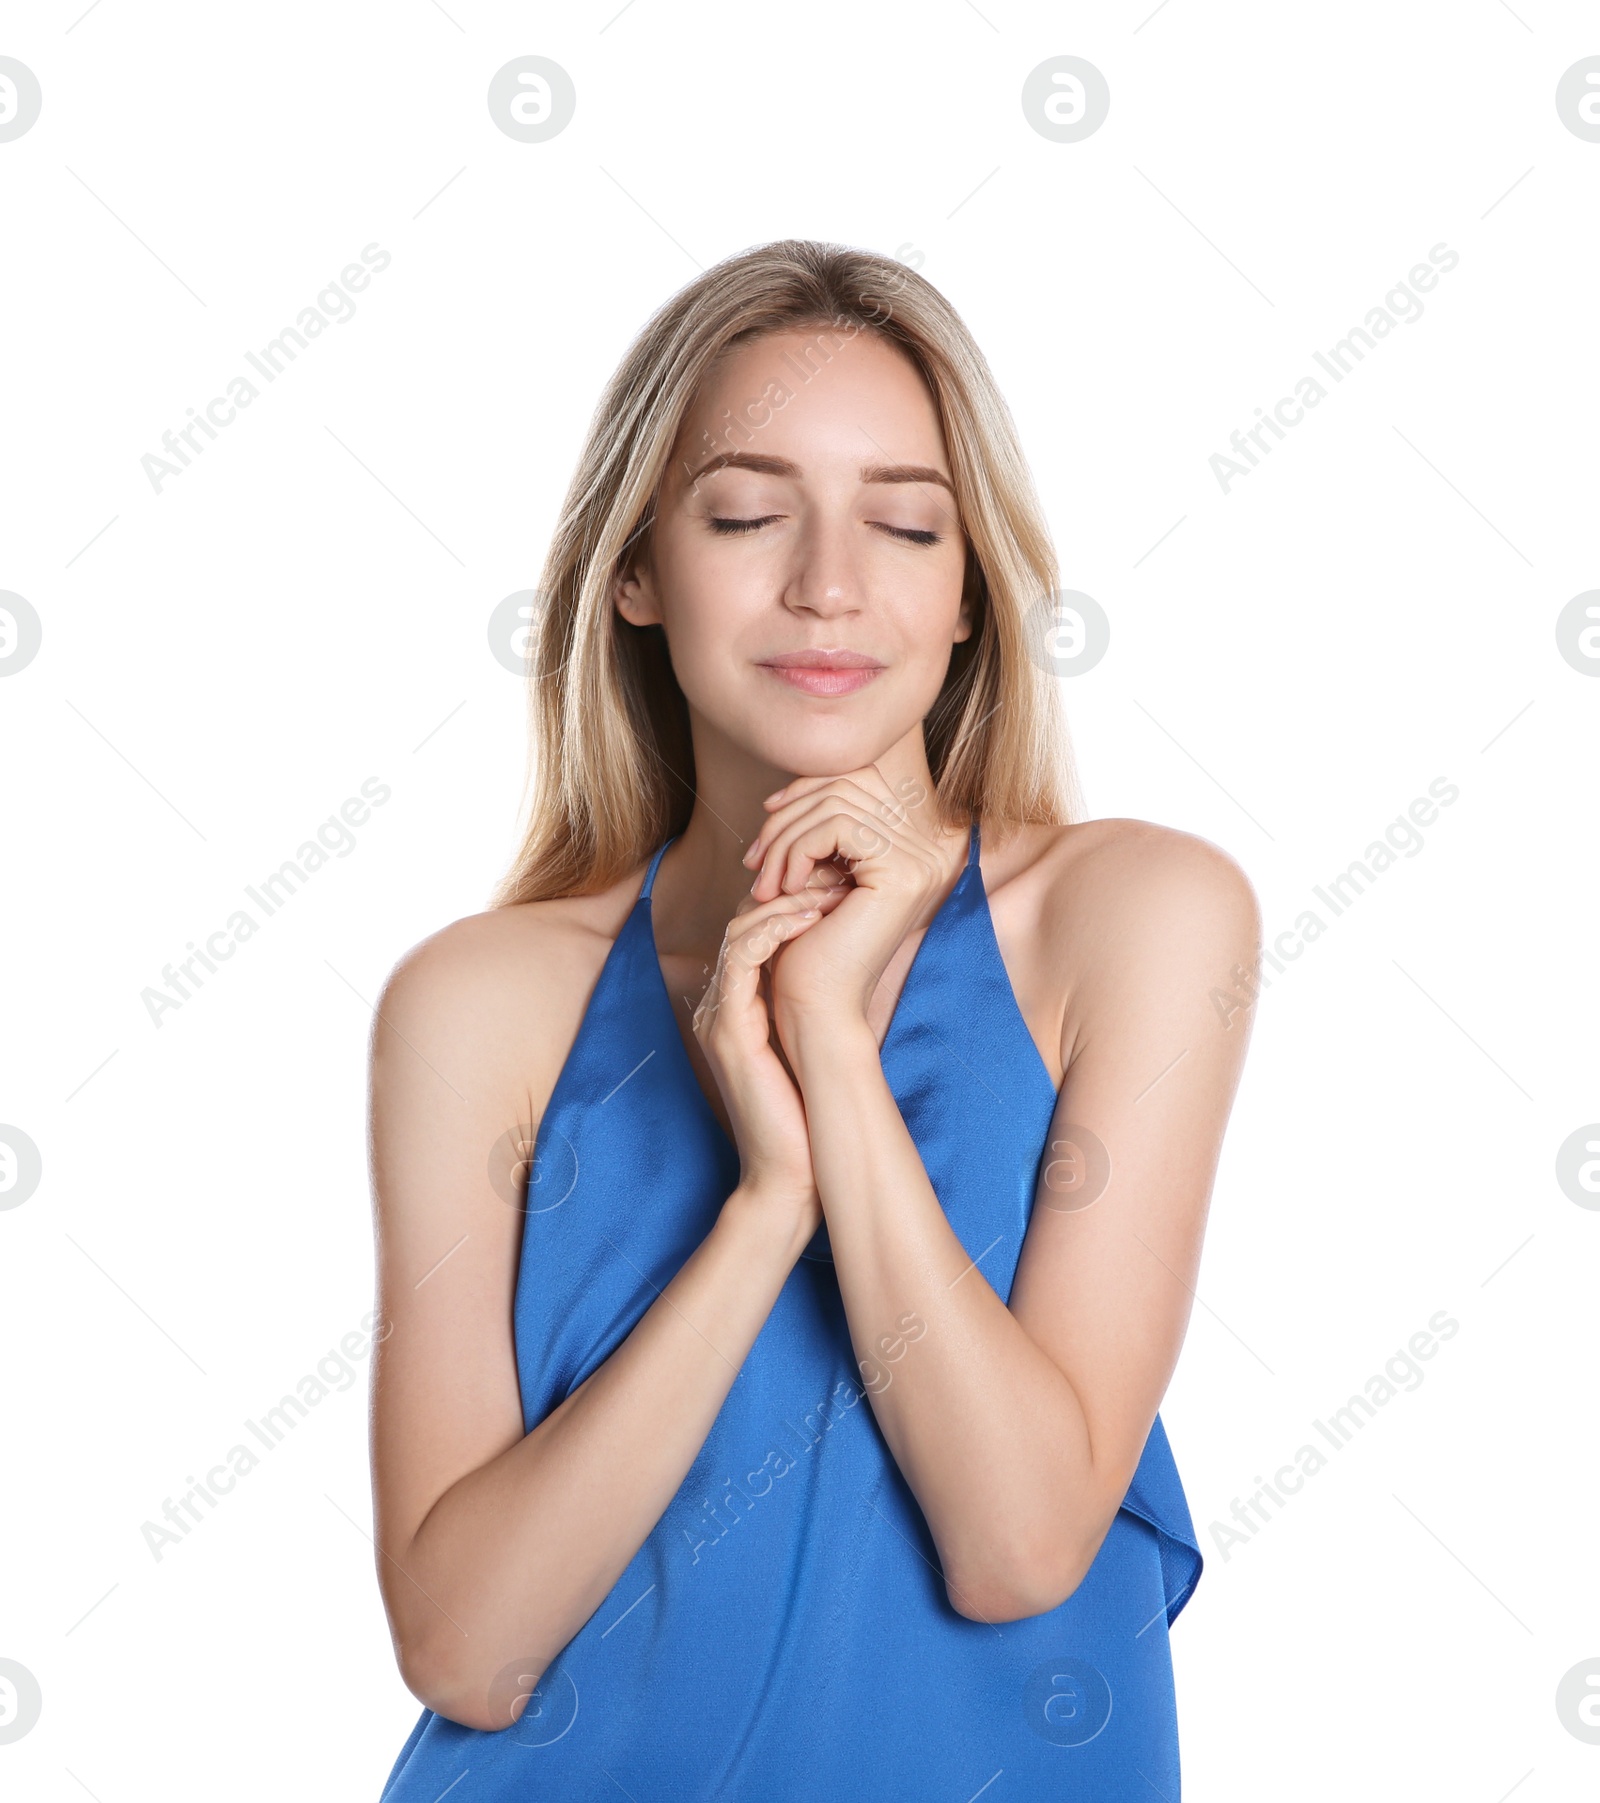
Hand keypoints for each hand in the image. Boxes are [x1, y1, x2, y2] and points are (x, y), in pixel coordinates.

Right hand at [694, 885, 829, 1242]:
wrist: (792, 1174)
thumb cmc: (811, 1115)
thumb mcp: (818, 1044)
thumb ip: (821, 1004)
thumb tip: (861, 966)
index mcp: (739, 1006)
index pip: (755, 931)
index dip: (794, 900)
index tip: (839, 884)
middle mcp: (722, 1005)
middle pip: (743, 922)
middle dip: (790, 890)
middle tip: (835, 872)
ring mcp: (719, 1016)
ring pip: (738, 931)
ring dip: (784, 902)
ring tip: (828, 888)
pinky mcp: (727, 1029)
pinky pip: (740, 959)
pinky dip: (772, 929)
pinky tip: (808, 917)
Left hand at [741, 768, 965, 1039]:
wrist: (817, 1007)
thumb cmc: (809, 944)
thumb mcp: (816, 871)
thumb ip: (820, 826)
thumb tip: (798, 781)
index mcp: (914, 844)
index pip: (862, 778)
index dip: (809, 787)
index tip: (768, 817)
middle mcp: (929, 847)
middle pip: (846, 784)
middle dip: (788, 816)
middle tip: (755, 861)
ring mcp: (921, 859)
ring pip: (835, 804)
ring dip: (784, 840)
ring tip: (764, 882)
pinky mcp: (901, 874)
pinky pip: (836, 827)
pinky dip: (797, 850)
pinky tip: (785, 888)